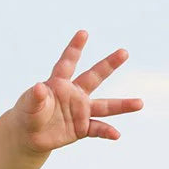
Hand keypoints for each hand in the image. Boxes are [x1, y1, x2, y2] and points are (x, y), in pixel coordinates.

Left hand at [13, 31, 142, 154]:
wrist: (29, 135)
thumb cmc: (28, 114)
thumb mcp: (28, 106)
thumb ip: (35, 97)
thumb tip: (38, 87)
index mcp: (58, 83)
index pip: (67, 63)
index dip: (75, 48)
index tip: (83, 33)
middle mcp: (74, 94)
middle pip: (94, 77)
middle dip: (109, 65)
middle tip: (123, 52)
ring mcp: (80, 110)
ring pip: (104, 106)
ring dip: (122, 105)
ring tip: (140, 103)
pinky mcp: (82, 127)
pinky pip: (97, 128)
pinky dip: (106, 132)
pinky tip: (116, 135)